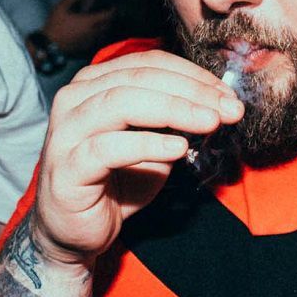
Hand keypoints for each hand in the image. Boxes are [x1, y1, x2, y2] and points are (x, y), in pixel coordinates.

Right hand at [31, 50, 243, 266]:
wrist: (77, 232)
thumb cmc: (116, 182)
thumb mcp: (154, 145)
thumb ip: (176, 121)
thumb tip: (220, 104)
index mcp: (94, 84)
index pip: (148, 64)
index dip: (193, 75)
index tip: (229, 96)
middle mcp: (75, 99)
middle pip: (140, 78)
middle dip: (191, 91)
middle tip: (229, 109)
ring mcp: (66, 132)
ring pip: (122, 103)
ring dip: (174, 109)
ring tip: (210, 122)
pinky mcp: (66, 167)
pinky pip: (108, 148)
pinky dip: (148, 144)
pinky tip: (178, 149)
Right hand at [42, 0, 115, 56]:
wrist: (50, 46)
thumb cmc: (55, 25)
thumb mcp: (60, 7)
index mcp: (89, 21)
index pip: (107, 16)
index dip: (111, 11)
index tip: (112, 7)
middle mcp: (93, 32)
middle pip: (107, 25)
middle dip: (109, 19)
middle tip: (107, 14)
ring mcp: (90, 41)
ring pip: (102, 34)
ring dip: (104, 28)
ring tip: (100, 23)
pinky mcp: (86, 48)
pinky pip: (96, 41)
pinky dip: (97, 36)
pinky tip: (92, 33)